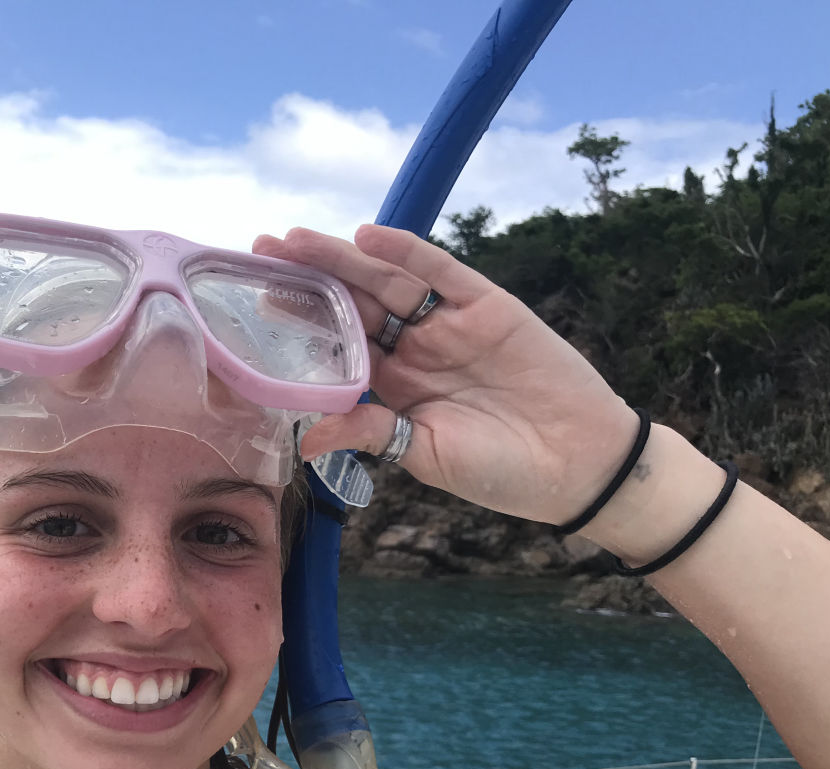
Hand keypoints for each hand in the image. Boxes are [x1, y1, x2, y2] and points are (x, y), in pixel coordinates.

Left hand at [253, 225, 637, 525]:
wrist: (577, 464)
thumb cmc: (498, 469)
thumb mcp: (424, 455)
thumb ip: (370, 435)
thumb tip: (306, 437)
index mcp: (390, 390)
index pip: (334, 348)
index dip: (298, 326)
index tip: (252, 307)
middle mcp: (412, 350)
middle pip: (351, 305)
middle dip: (306, 280)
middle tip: (258, 253)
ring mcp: (447, 325)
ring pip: (385, 282)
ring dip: (341, 259)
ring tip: (294, 240)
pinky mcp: (485, 305)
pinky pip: (440, 272)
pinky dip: (406, 252)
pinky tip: (369, 238)